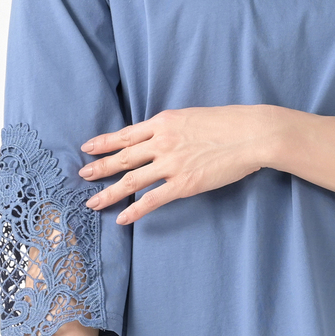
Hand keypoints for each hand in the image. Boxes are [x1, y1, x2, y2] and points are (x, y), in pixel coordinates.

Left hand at [78, 105, 276, 224]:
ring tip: (92, 202)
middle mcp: (162, 142)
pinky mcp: (184, 184)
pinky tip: (122, 218)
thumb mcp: (192, 117)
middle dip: (99, 167)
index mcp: (163, 122)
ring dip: (109, 192)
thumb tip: (159, 136)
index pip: (126, 135)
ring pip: (130, 180)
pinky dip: (135, 210)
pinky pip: (152, 200)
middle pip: (122, 157)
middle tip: (82, 176)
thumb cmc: (228, 123)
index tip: (88, 147)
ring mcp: (171, 164)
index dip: (104, 142)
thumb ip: (172, 127)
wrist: (251, 134)